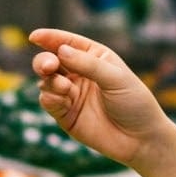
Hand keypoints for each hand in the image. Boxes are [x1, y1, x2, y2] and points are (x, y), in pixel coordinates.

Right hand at [27, 29, 175, 168]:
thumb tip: (60, 51)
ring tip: (65, 88)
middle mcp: (79, 73)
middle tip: (48, 66)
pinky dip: (50, 98)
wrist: (141, 139)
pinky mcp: (65, 115)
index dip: (50, 38)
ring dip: (50, 81)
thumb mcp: (116, 78)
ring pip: (46, 81)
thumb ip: (88, 65)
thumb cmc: (135, 103)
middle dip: (44, 61)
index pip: (67, 43)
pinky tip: (62, 99)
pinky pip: (48, 101)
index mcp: (94, 57)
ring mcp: (71, 94)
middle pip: (51, 60)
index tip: (34, 37)